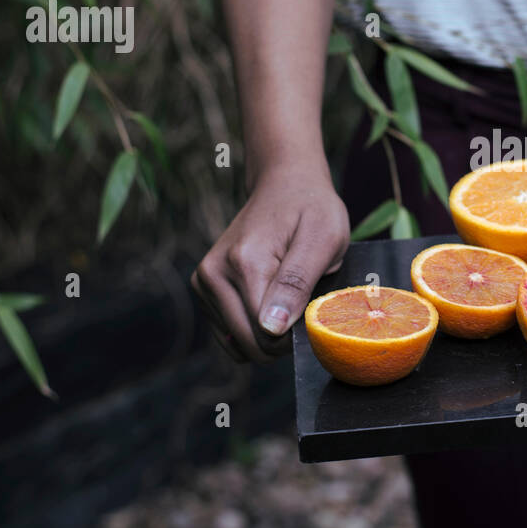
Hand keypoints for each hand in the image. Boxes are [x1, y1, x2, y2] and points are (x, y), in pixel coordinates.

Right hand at [191, 165, 349, 362]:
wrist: (285, 184)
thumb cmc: (312, 209)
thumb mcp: (323, 239)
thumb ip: (297, 283)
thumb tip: (271, 329)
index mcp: (244, 263)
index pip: (265, 334)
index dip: (296, 333)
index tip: (314, 308)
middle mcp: (213, 274)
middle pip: (248, 343)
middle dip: (281, 337)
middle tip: (304, 304)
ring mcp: (203, 282)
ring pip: (237, 343)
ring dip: (267, 333)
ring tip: (286, 297)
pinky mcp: (202, 288)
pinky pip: (229, 335)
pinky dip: (251, 329)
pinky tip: (269, 303)